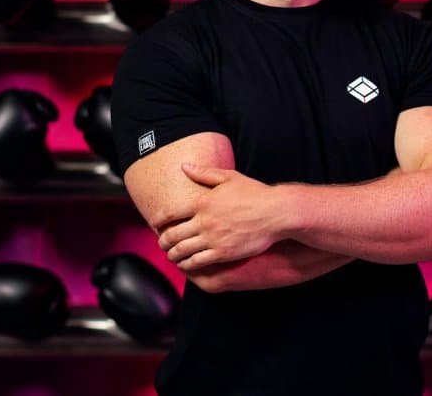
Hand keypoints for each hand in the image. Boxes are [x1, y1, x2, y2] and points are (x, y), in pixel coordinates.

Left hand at [156, 163, 284, 271]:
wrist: (276, 213)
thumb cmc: (255, 193)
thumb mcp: (229, 177)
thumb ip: (204, 173)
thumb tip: (184, 166)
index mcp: (202, 201)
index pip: (170, 213)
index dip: (158, 220)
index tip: (155, 224)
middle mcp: (204, 221)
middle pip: (172, 235)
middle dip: (162, 241)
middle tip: (161, 243)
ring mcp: (212, 238)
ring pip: (182, 251)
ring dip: (172, 254)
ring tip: (171, 255)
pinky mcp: (223, 253)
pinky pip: (197, 262)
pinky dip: (187, 265)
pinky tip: (186, 265)